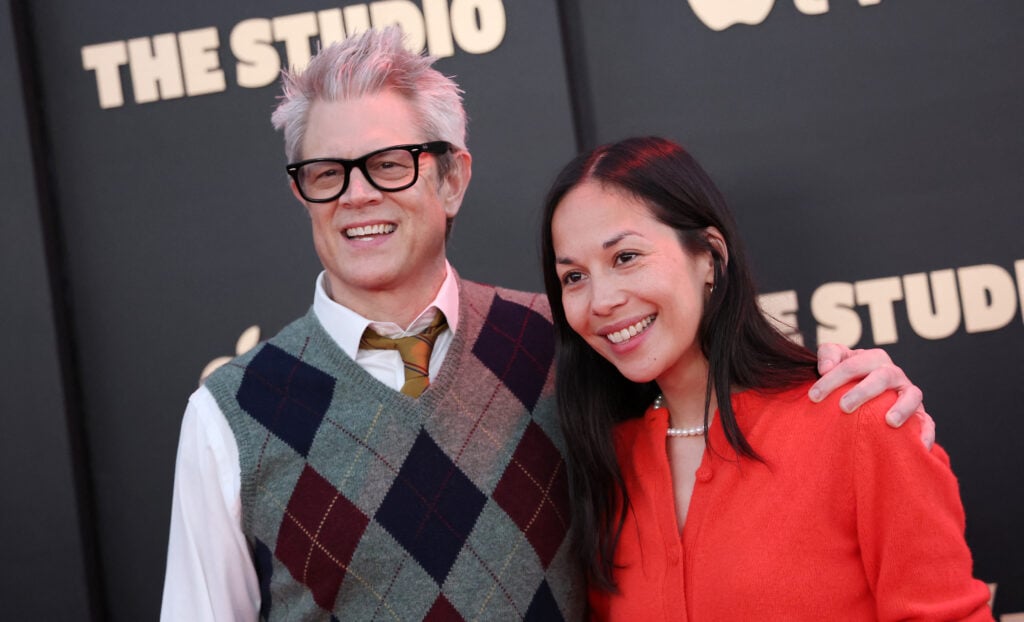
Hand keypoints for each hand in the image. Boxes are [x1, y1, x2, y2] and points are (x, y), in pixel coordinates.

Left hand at [809, 343, 934, 448]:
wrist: (868, 391)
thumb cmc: (848, 377)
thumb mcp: (836, 360)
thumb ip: (828, 355)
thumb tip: (826, 368)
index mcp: (872, 359)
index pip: (852, 365)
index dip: (832, 379)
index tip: (813, 396)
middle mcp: (893, 374)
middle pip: (881, 377)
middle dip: (862, 391)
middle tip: (843, 406)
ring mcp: (908, 393)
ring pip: (911, 396)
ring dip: (902, 408)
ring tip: (890, 422)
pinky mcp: (919, 414)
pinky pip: (927, 422)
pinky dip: (926, 432)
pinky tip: (918, 445)